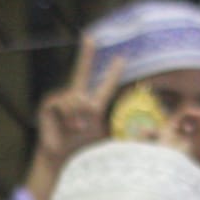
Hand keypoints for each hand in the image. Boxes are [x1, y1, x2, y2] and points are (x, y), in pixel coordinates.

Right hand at [25, 38, 124, 199]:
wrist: (66, 162)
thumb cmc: (86, 152)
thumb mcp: (107, 137)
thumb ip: (122, 129)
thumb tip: (149, 130)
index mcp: (93, 107)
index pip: (105, 86)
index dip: (112, 72)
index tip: (121, 58)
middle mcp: (77, 99)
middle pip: (82, 71)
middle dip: (86, 53)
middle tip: (90, 37)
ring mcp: (62, 101)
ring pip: (77, 96)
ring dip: (79, 115)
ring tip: (78, 128)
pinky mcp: (50, 104)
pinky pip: (64, 101)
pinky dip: (69, 115)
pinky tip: (68, 126)